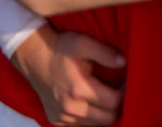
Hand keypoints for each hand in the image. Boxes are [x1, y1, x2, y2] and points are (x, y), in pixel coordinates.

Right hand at [9, 25, 125, 125]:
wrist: (34, 57)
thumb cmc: (61, 48)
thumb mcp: (84, 43)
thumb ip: (106, 53)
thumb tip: (124, 63)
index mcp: (79, 89)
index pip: (114, 103)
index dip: (125, 93)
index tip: (127, 82)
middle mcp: (69, 107)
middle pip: (107, 118)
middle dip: (118, 106)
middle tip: (119, 90)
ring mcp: (61, 116)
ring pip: (95, 124)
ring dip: (104, 113)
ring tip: (106, 95)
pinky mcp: (55, 120)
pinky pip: (80, 126)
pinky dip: (89, 118)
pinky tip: (91, 103)